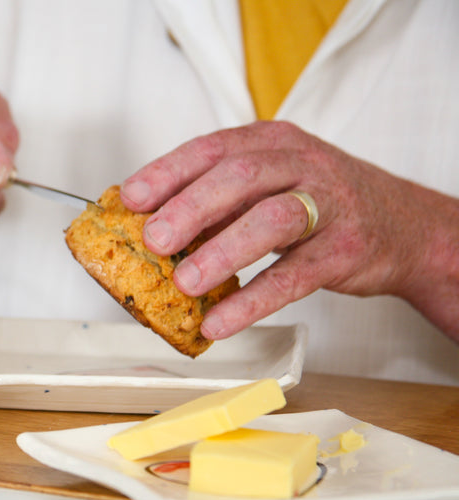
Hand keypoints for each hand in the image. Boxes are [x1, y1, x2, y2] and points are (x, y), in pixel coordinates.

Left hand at [120, 121, 458, 341]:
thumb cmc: (317, 203)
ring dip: (222, 252)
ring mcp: (327, 206)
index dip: (167, 172)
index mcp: (270, 143)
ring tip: (185, 283)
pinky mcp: (343, 252)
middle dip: (190, 208)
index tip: (130, 198)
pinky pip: (294, 277)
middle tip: (153, 239)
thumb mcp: (268, 186)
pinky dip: (252, 302)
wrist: (402, 226)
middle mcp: (300, 165)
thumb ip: (215, 202)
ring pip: (271, 220)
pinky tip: (220, 322)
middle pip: (240, 177)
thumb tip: (145, 229)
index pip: (212, 148)